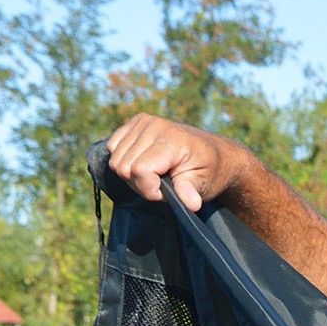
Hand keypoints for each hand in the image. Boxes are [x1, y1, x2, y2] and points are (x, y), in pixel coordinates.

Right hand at [107, 114, 247, 212]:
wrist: (213, 152)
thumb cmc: (208, 171)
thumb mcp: (203, 184)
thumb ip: (190, 191)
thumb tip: (191, 204)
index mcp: (170, 139)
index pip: (139, 170)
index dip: (149, 189)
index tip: (167, 192)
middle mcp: (152, 125)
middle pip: (123, 167)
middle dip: (141, 184)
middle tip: (163, 184)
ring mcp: (142, 122)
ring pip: (116, 160)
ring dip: (133, 175)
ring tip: (156, 175)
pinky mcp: (134, 123)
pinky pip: (113, 147)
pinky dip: (125, 161)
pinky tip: (145, 163)